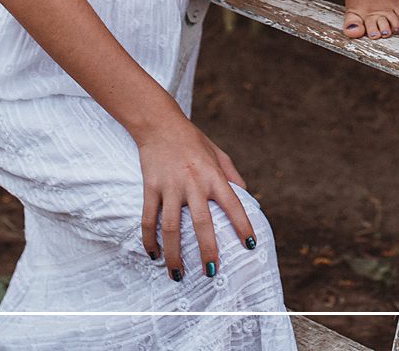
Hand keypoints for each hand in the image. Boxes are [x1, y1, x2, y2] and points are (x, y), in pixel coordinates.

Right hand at [137, 116, 256, 278]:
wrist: (159, 124)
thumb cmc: (192, 140)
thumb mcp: (218, 153)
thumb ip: (232, 175)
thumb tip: (247, 197)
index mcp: (213, 175)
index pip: (233, 204)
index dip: (242, 226)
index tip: (250, 246)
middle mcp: (193, 182)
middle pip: (201, 223)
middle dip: (207, 250)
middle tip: (211, 271)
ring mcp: (170, 186)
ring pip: (170, 227)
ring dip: (174, 254)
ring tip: (178, 275)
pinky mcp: (150, 187)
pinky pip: (148, 219)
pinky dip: (149, 240)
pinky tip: (154, 255)